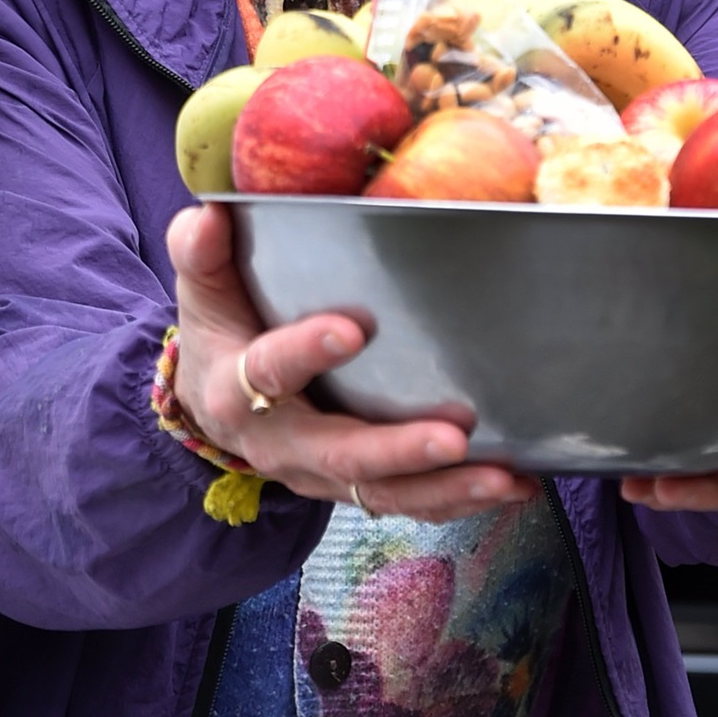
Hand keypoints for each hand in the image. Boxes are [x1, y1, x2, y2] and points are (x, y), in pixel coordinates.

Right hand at [166, 203, 537, 521]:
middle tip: (453, 436)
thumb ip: (201, 253)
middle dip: (399, 449)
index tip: (353, 329)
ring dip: (447, 488)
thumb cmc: (220, 331)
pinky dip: (459, 499)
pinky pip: (407, 503)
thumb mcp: (201, 291)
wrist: (212, 404)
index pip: (269, 372)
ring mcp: (320, 474)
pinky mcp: (355, 486)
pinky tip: (515, 484)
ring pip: (384, 493)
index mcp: (235, 389)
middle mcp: (279, 445)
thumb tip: (209, 213)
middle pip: (341, 453)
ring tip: (505, 477)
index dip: (307, 352)